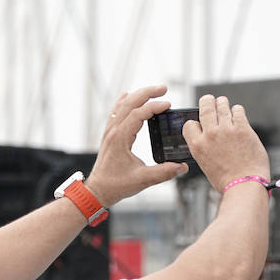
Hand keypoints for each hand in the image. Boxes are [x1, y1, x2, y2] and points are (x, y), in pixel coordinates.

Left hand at [85, 85, 189, 206]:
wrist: (97, 190)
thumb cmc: (115, 185)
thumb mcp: (143, 180)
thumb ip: (164, 173)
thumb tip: (182, 167)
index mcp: (120, 138)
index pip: (138, 114)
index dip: (154, 107)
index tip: (168, 104)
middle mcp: (113, 131)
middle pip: (129, 103)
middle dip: (147, 92)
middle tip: (164, 88)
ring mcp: (110, 131)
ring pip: (122, 105)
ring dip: (137, 95)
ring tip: (152, 90)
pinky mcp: (109, 135)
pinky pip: (116, 111)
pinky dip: (124, 101)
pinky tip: (128, 96)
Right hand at [181, 94, 269, 191]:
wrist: (245, 185)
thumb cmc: (227, 180)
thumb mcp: (205, 165)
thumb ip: (205, 148)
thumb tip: (208, 138)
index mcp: (197, 146)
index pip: (189, 124)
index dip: (195, 122)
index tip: (200, 123)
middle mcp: (210, 135)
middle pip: (205, 106)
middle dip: (208, 101)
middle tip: (210, 101)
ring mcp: (226, 129)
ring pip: (222, 104)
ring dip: (223, 104)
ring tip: (225, 106)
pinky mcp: (242, 128)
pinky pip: (238, 110)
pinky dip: (237, 111)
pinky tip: (238, 116)